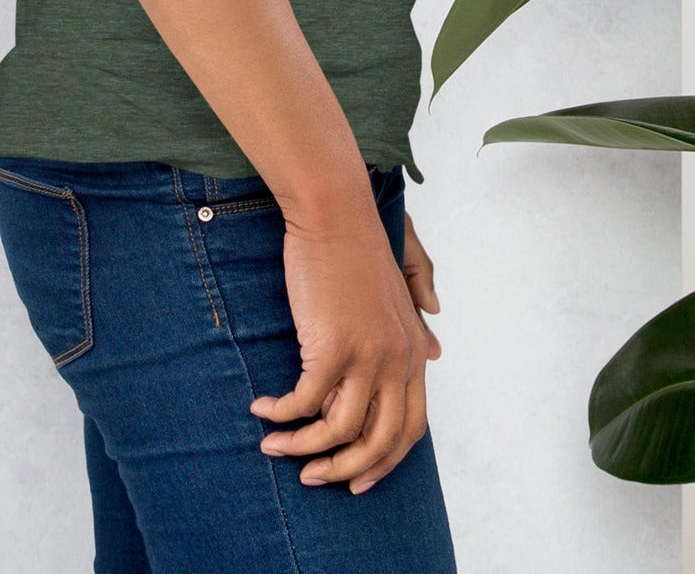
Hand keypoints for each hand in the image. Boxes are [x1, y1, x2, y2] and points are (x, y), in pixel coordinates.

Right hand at [248, 207, 434, 494]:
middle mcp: (397, 361)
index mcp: (414, 352)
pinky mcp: (330, 347)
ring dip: (303, 449)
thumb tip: (433, 354)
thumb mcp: (395, 296)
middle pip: (379, 443)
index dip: (383, 463)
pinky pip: (304, 402)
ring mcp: (366, 356)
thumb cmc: (357, 249)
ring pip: (338, 432)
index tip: (356, 481)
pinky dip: (280, 415)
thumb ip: (413, 328)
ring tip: (275, 448)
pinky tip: (261, 410)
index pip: (410, 429)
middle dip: (344, 471)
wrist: (334, 214)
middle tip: (313, 478)